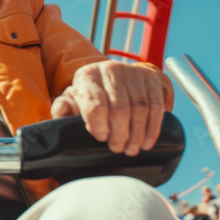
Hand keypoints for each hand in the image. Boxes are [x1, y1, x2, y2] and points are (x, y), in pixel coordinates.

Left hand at [50, 60, 164, 156]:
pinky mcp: (151, 79)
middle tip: (117, 148)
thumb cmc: (89, 95)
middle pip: (120, 108)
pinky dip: (152, 128)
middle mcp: (111, 70)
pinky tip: (146, 142)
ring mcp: (133, 73)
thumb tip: (62, 112)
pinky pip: (156, 106)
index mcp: (87, 76)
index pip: (95, 103)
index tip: (101, 138)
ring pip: (140, 108)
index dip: (99, 124)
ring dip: (137, 134)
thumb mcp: (72, 100)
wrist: (111, 78)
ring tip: (131, 149)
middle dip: (119, 133)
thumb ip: (63, 108)